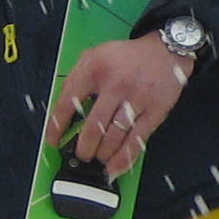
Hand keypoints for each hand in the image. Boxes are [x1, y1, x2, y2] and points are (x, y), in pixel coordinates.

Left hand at [51, 34, 195, 180]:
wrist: (165, 50)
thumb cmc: (128, 57)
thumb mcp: (95, 55)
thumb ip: (76, 78)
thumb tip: (62, 108)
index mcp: (95, 69)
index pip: (69, 102)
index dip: (57, 126)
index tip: (53, 141)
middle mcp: (115, 85)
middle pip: (93, 127)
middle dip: (84, 148)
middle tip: (81, 154)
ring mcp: (136, 99)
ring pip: (114, 137)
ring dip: (102, 154)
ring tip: (98, 158)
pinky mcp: (155, 111)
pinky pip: (137, 140)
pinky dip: (124, 158)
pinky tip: (115, 167)